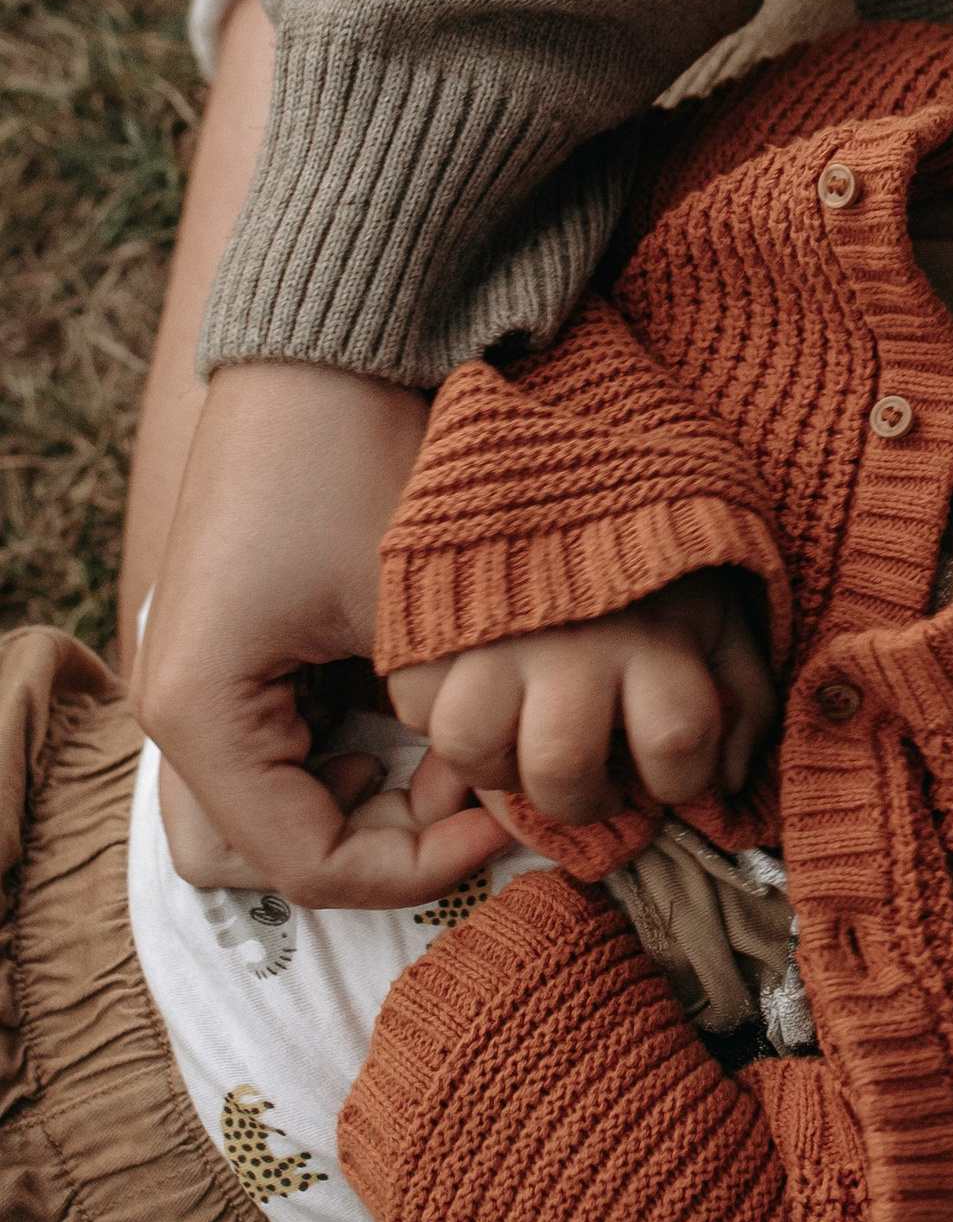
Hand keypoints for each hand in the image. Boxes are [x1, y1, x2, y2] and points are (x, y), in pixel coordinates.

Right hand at [137, 361, 513, 906]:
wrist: (326, 353)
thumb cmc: (364, 465)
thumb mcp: (416, 613)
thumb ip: (437, 725)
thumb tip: (486, 799)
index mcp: (203, 713)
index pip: (304, 861)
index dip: (412, 867)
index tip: (501, 826)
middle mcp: (181, 711)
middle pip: (264, 856)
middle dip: (376, 848)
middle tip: (469, 797)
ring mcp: (206, 684)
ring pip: (270, 810)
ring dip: (362, 808)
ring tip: (449, 759)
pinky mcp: (241, 657)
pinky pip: (284, 750)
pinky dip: (354, 757)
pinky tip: (428, 720)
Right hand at [386, 570, 775, 826]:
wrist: (579, 467)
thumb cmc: (658, 563)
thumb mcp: (725, 617)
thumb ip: (743, 699)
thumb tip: (724, 785)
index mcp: (656, 637)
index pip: (676, 743)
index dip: (681, 781)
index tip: (672, 773)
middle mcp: (572, 643)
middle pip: (561, 766)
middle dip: (581, 799)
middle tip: (591, 784)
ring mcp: (494, 632)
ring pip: (471, 745)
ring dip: (497, 767)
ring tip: (523, 746)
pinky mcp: (434, 618)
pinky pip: (413, 703)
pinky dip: (437, 718)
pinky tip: (478, 702)